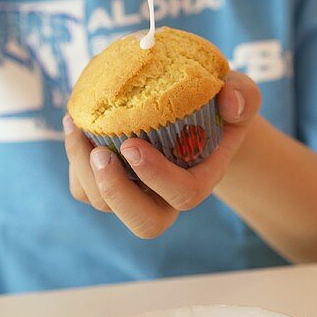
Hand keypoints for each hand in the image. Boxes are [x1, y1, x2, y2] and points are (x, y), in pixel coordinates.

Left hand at [64, 71, 260, 238]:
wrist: (188, 111)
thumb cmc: (216, 103)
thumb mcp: (240, 94)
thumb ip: (244, 95)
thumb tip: (230, 101)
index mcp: (200, 180)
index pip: (183, 194)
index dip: (156, 177)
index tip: (131, 145)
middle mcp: (165, 198)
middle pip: (143, 223)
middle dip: (116, 192)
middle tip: (99, 153)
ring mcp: (134, 195)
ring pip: (103, 203)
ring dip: (84, 169)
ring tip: (76, 126)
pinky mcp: (105, 186)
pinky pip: (82, 188)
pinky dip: (73, 161)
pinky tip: (74, 123)